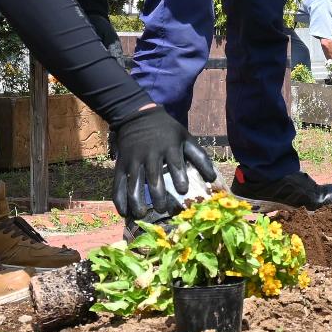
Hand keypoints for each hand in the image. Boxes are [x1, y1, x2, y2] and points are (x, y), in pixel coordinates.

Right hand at [111, 105, 215, 225]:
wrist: (137, 116)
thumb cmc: (166, 131)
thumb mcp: (185, 137)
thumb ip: (199, 157)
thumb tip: (213, 178)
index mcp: (169, 147)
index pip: (175, 164)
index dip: (179, 178)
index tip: (183, 191)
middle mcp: (150, 154)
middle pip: (154, 178)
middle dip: (158, 196)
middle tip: (162, 209)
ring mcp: (133, 160)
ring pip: (133, 183)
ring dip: (137, 201)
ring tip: (141, 215)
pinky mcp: (120, 164)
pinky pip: (118, 183)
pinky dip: (119, 199)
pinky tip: (124, 212)